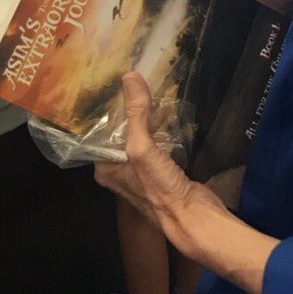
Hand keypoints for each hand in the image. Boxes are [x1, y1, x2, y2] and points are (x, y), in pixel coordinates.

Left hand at [95, 74, 229, 260]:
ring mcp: (141, 172)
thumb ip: (136, 113)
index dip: (105, 109)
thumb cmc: (159, 187)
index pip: (98, 132)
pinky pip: (156, 144)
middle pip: (119, 133)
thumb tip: (130, 75)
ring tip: (149, 90)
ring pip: (139, 137)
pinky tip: (166, 112)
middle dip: (127, 110)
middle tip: (133, 81)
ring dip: (145, 119)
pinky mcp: (161, 172)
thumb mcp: (142, 147)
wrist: (194, 218)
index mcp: (105, 169)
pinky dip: (160, 129)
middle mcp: (119, 170)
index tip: (111, 82)